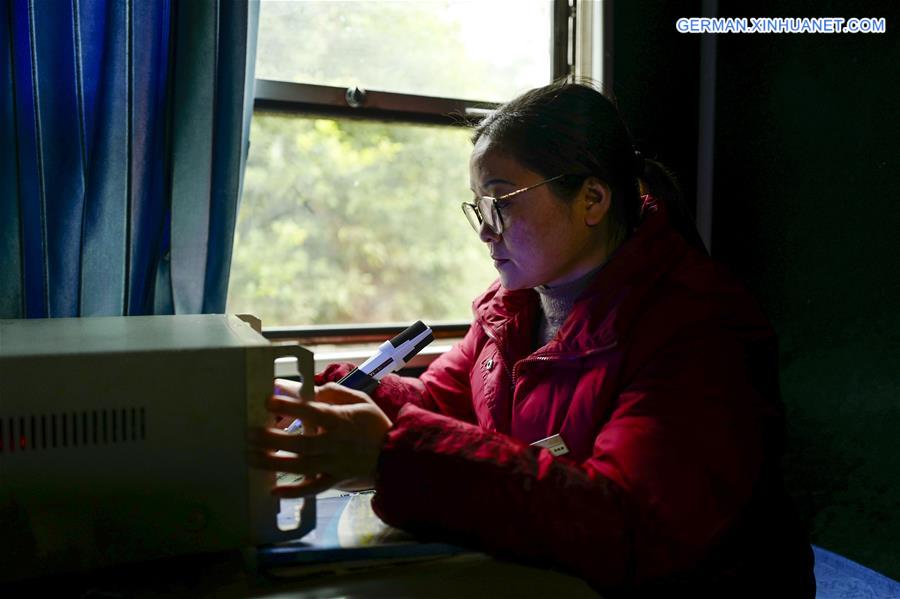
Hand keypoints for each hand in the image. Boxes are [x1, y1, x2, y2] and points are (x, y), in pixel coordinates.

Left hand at [248, 382, 392, 496]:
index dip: (290, 406)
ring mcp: (335, 465)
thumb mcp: (361, 400)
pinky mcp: (335, 481)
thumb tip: (311, 391)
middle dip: (272, 438)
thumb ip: (335, 393)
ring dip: (274, 463)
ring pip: (301, 467)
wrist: (396, 455)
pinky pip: (312, 489)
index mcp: (342, 421)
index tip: (268, 401)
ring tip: (251, 457)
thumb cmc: (375, 425)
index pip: (312, 412)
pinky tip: (273, 490)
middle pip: (300, 443)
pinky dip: (293, 492)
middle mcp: (336, 444)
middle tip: (250, 433)